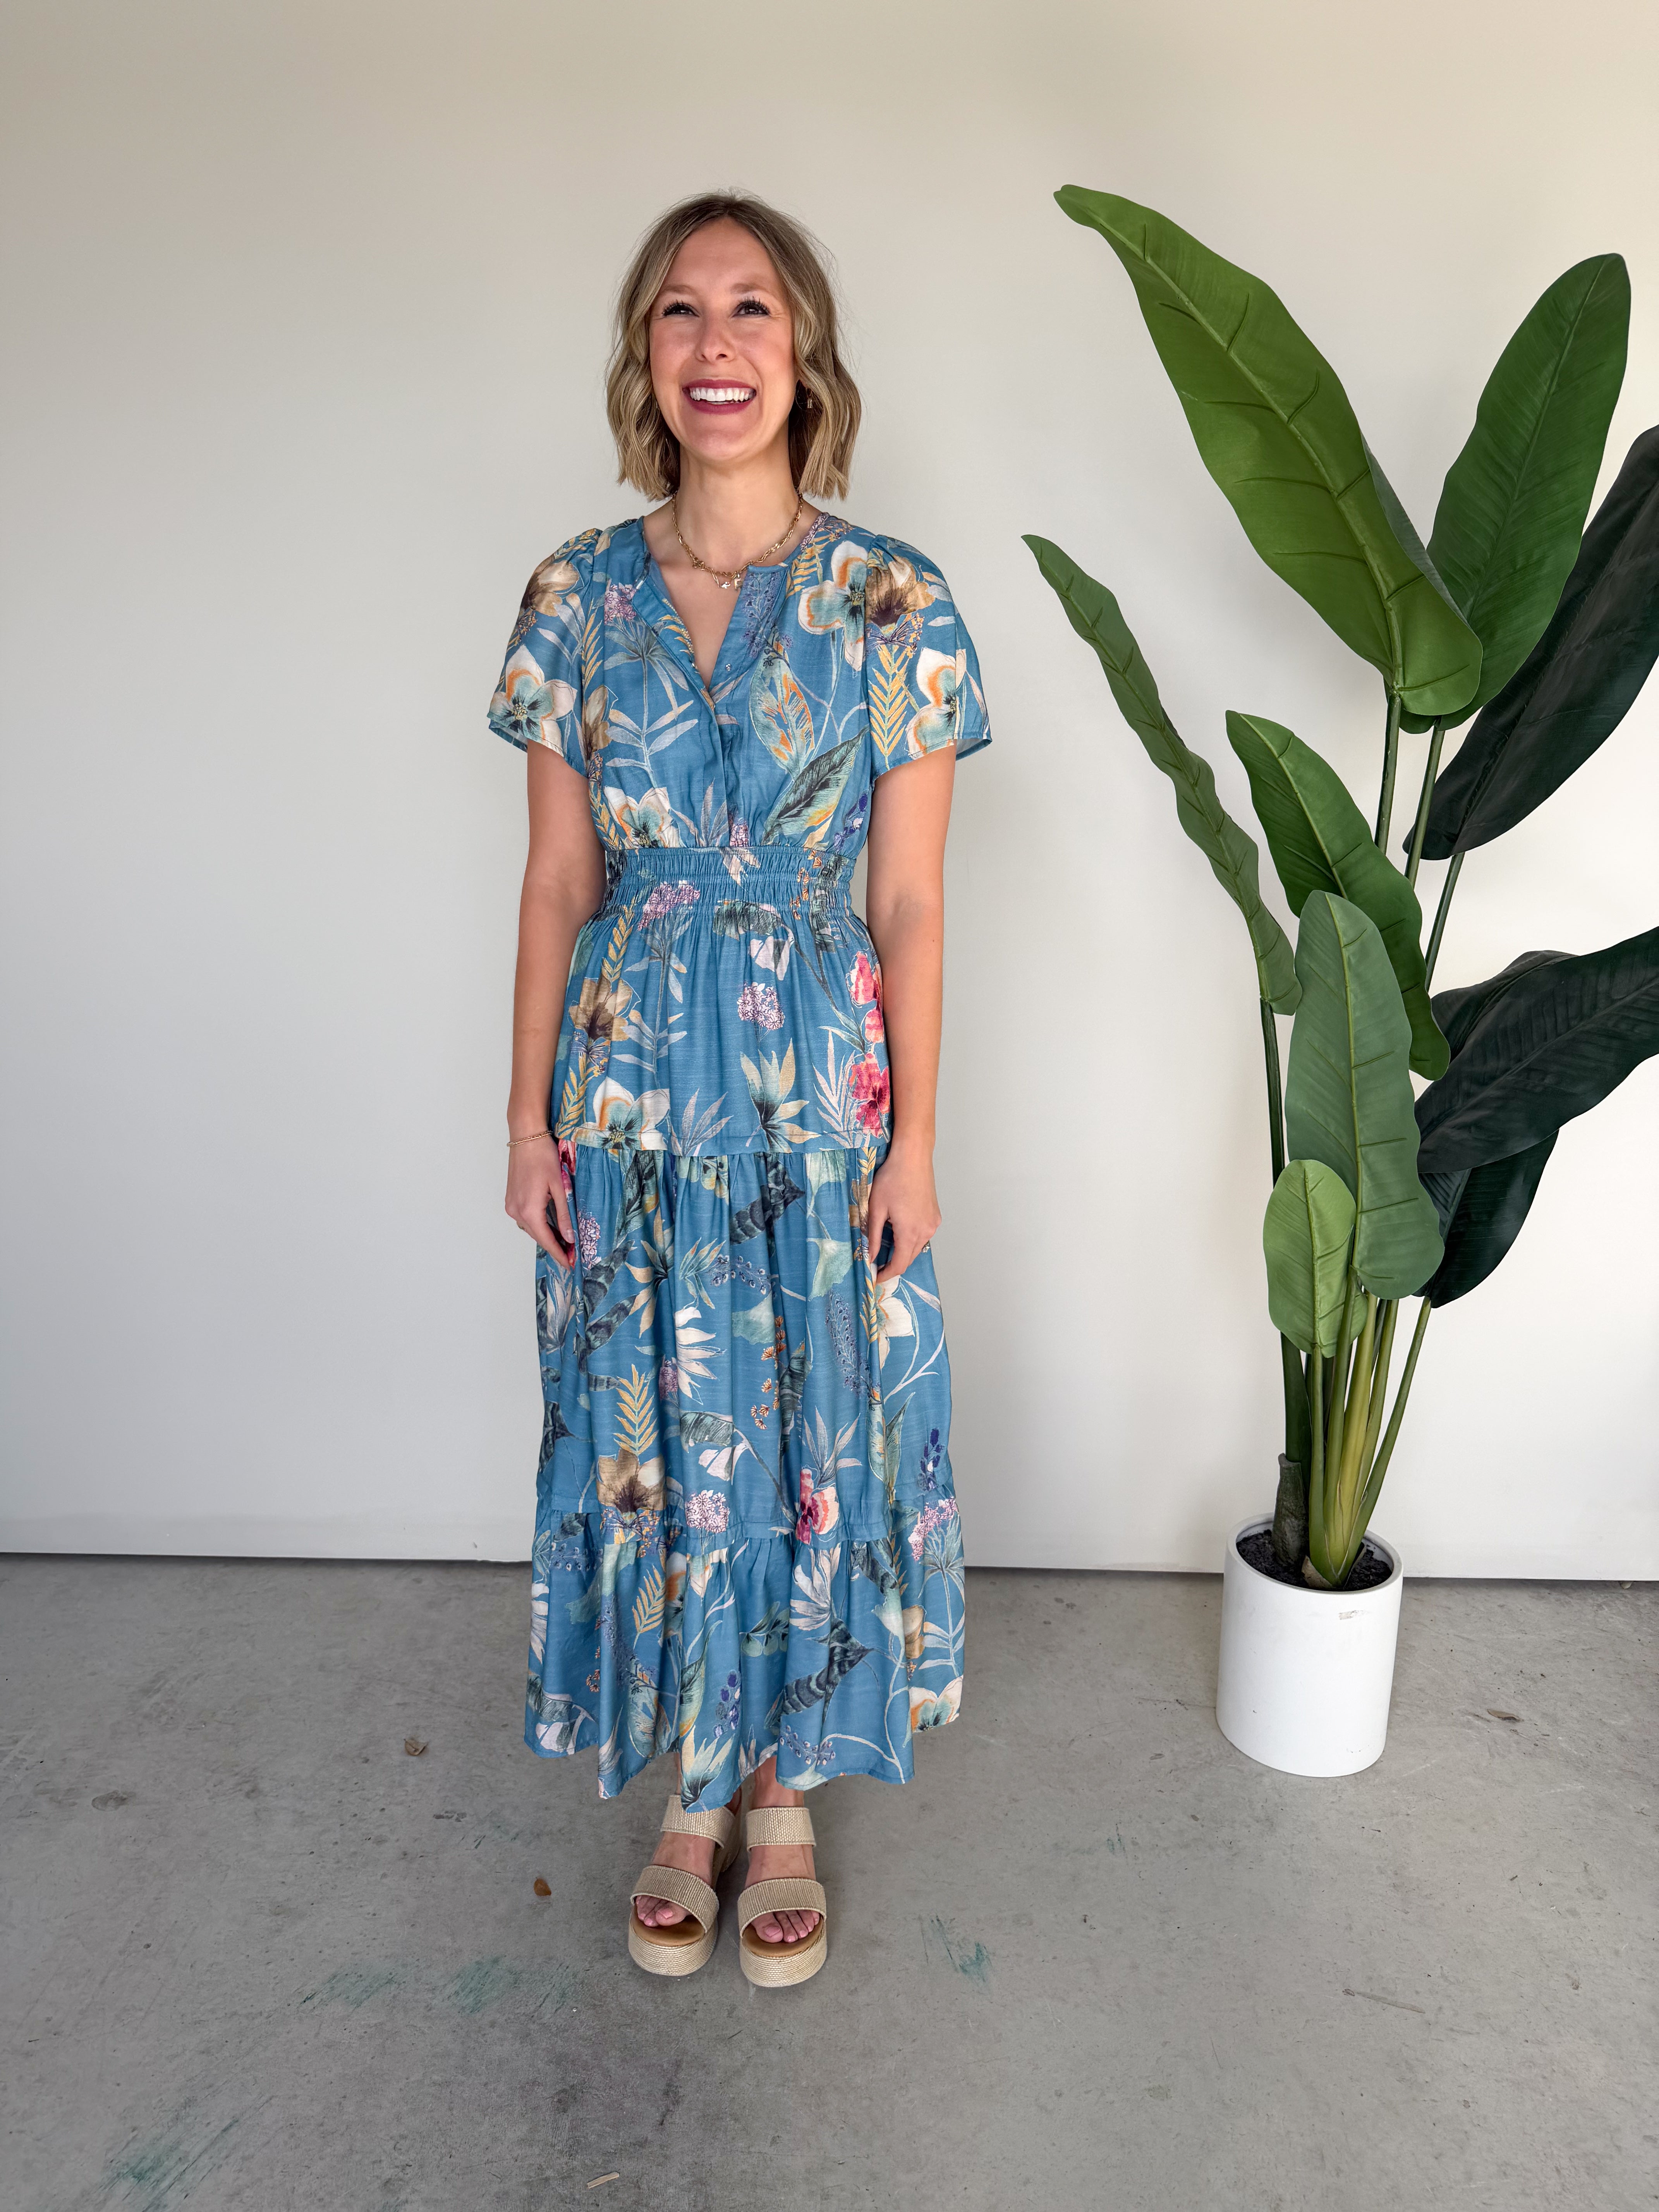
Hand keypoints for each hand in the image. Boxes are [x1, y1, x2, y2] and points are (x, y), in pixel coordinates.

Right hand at [506, 1133, 574, 1267]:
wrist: (525, 1137)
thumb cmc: (543, 1157)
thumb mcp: (559, 1187)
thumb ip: (564, 1215)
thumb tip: (570, 1238)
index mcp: (529, 1211)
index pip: (546, 1241)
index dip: (559, 1254)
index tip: (570, 1266)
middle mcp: (516, 1211)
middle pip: (537, 1236)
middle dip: (554, 1246)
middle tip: (572, 1254)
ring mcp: (511, 1205)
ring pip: (531, 1228)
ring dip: (545, 1235)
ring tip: (564, 1241)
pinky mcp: (510, 1199)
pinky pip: (525, 1218)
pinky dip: (538, 1224)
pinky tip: (549, 1223)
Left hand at [867, 1134, 939, 1283]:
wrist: (913, 1157)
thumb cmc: (892, 1179)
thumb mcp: (876, 1208)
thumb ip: (872, 1236)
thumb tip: (870, 1257)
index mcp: (910, 1232)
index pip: (900, 1265)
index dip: (886, 1275)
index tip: (874, 1278)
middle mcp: (926, 1231)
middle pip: (909, 1258)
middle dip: (894, 1264)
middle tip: (876, 1264)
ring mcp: (933, 1223)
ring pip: (917, 1247)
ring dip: (902, 1251)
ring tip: (885, 1246)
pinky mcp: (935, 1216)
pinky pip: (922, 1235)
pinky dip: (910, 1239)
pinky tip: (898, 1229)